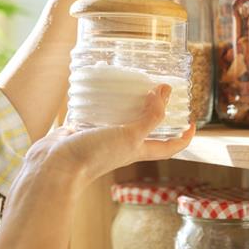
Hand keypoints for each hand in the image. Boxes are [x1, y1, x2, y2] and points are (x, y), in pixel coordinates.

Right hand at [22, 84, 194, 190]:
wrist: (56, 166)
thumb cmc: (95, 155)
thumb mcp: (130, 136)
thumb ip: (150, 116)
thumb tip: (166, 92)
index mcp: (137, 150)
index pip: (168, 147)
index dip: (183, 137)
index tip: (192, 122)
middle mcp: (121, 145)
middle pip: (145, 130)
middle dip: (155, 112)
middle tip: (159, 90)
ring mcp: (101, 137)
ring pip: (120, 118)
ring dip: (127, 103)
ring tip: (131, 82)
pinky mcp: (82, 129)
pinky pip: (95, 112)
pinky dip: (99, 100)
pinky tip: (99, 85)